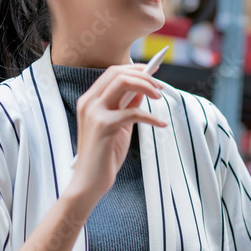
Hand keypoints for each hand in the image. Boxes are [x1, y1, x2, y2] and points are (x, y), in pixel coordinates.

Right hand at [65, 63, 167, 206]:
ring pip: (123, 83)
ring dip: (146, 86)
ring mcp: (93, 112)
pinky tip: (161, 124)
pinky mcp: (103, 126)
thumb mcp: (119, 125)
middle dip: (143, 76)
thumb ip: (127, 106)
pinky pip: (133, 112)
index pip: (113, 72)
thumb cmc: (104, 155)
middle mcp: (88, 102)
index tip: (153, 70)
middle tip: (160, 87)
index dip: (135, 68)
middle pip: (118, 73)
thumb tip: (144, 89)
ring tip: (160, 97)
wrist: (90, 182)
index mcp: (90, 100)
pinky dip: (151, 117)